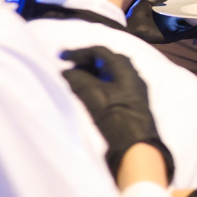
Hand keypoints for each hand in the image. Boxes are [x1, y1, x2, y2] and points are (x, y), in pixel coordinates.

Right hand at [59, 46, 174, 181]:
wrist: (136, 145)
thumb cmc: (115, 116)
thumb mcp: (92, 94)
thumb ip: (77, 79)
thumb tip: (66, 71)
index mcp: (125, 68)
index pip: (100, 51)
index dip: (79, 52)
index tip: (61, 56)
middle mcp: (133, 75)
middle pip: (107, 61)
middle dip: (86, 62)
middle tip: (69, 67)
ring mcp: (135, 90)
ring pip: (111, 74)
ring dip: (93, 74)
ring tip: (75, 80)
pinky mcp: (133, 103)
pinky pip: (114, 86)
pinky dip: (99, 84)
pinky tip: (89, 93)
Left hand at [125, 0, 196, 44]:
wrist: (129, 25)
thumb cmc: (135, 15)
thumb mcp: (147, 2)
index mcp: (163, 17)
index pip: (178, 14)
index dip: (187, 11)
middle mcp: (168, 25)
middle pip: (185, 23)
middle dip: (195, 20)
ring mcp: (169, 32)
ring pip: (187, 30)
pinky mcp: (169, 38)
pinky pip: (183, 35)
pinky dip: (192, 32)